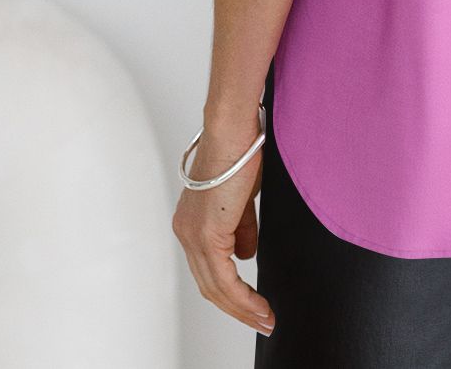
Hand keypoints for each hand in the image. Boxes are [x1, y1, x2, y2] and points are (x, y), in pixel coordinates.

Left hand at [172, 120, 274, 336]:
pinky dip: (243, 297)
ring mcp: (193, 234)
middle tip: (262, 320)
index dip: (231, 292)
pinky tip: (259, 306)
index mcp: (191, 222)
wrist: (234, 130)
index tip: (253, 305)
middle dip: (238, 309)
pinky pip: (224, 279)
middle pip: (209, 285)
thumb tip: (246, 252)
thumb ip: (241, 226)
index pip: (208, 269)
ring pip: (216, 288)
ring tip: (265, 319)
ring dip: (243, 308)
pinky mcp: (206, 233)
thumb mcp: (242, 197)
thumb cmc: (240, 150)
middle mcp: (186, 231)